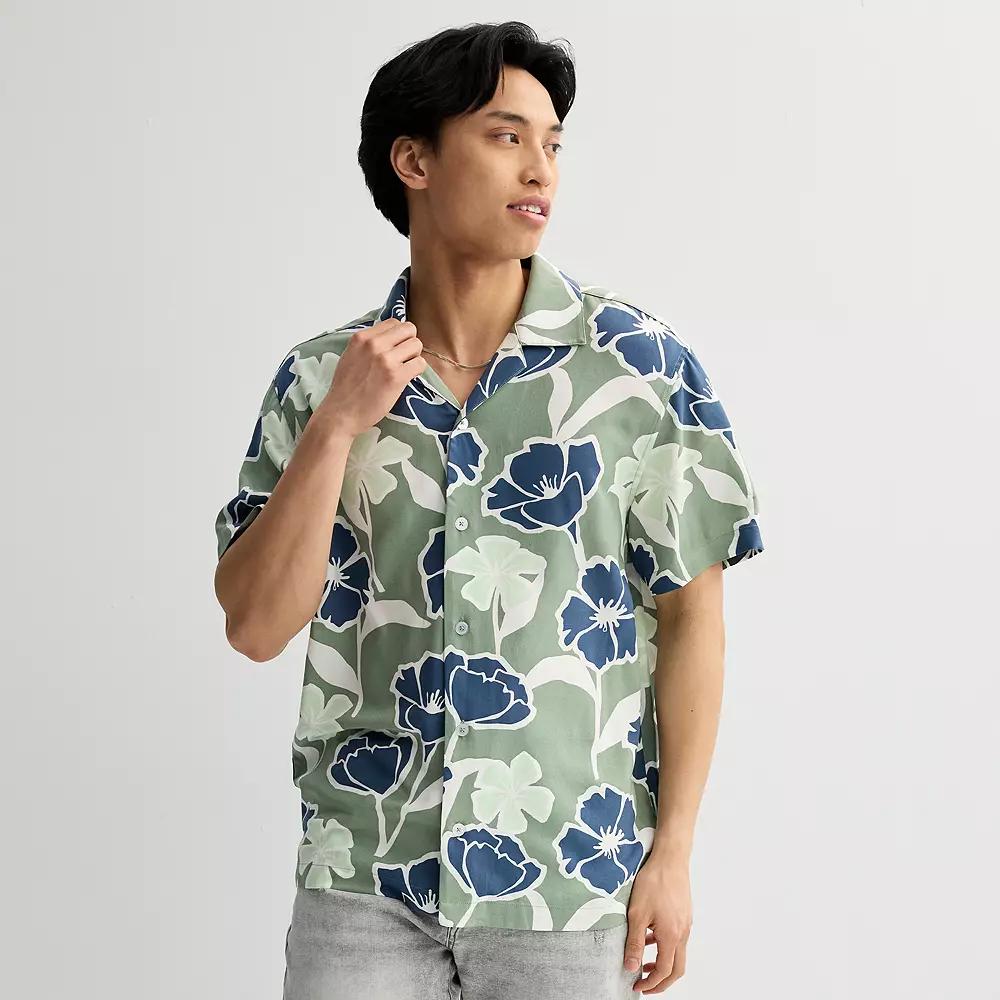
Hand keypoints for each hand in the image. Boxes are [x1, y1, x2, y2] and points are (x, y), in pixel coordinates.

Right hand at [314, 319, 426, 438]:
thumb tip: (389, 336)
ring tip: (403, 369)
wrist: (341, 414)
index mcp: (361, 337)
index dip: (398, 336)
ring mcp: (385, 360)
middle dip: (409, 343)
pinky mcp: (396, 377)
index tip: (395, 349)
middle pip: (409, 329)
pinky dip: (417, 371)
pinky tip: (406, 379)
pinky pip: (420, 364)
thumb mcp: (350, 356)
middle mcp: (373, 344)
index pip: (393, 322)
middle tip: (403, 359)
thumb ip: (368, 344)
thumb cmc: (346, 389)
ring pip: (417, 345)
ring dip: (414, 357)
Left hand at [623, 854, 692, 992]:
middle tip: (645, 985)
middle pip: (677, 968)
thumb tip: (630, 966)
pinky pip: (677, 939)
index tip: (637, 986)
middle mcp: (683, 933)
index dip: (651, 983)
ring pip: (678, 954)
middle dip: (661, 981)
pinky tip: (650, 936)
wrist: (670, 858)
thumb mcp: (637, 913)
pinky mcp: (684, 915)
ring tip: (643, 961)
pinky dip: (665, 946)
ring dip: (662, 963)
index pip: (664, 971)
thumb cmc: (654, 882)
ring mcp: (686, 924)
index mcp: (672, 936)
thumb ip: (635, 942)